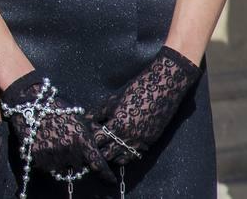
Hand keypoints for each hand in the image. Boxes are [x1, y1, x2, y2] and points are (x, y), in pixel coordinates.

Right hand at [1, 71, 113, 181]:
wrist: (28, 104)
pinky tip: (46, 147)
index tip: (110, 180)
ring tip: (56, 146)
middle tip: (70, 148)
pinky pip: (49, 168)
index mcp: (82, 140)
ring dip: (63, 163)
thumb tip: (100, 148)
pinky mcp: (38, 158)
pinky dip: (49, 162)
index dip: (106, 174)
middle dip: (78, 161)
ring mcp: (53, 155)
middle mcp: (69, 150)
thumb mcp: (77, 118)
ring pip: (64, 170)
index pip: (98, 164)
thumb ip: (89, 135)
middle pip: (80, 167)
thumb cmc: (56, 108)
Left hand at [92, 46, 200, 163]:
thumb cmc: (135, 90)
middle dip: (99, 149)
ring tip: (107, 146)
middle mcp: (129, 137)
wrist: (163, 88)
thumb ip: (98, 111)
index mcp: (118, 125)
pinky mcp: (150, 141)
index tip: (87, 133)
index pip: (98, 140)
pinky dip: (127, 154)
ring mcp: (141, 141)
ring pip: (122, 158)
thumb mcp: (113, 99)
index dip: (90, 138)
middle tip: (95, 142)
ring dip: (113, 154)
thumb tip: (84, 118)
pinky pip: (136, 154)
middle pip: (108, 153)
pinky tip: (121, 147)